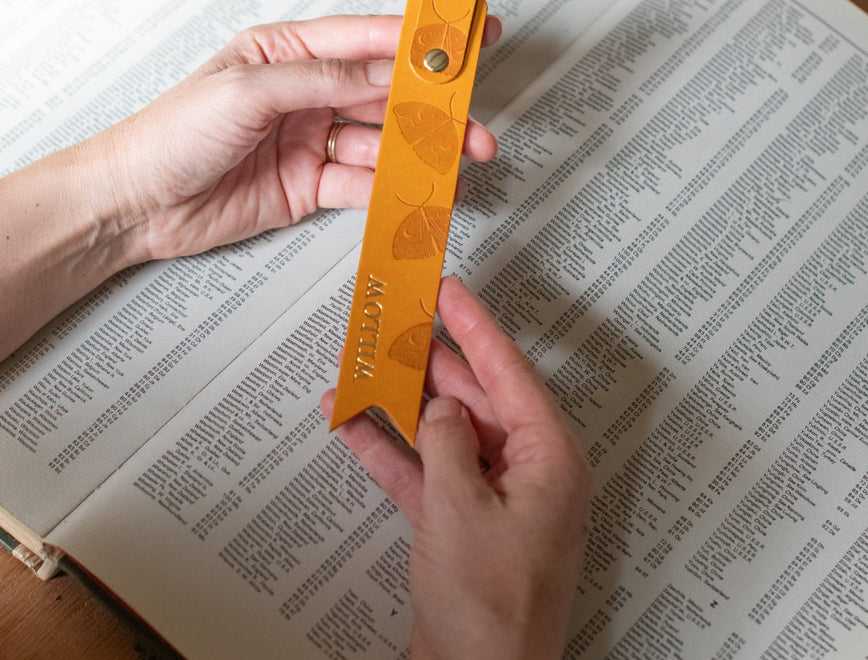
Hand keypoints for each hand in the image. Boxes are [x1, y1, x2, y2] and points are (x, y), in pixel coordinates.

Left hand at [0, 15, 500, 380]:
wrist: (137, 205)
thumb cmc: (172, 133)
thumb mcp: (247, 91)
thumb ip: (321, 80)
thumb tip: (383, 73)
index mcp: (287, 53)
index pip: (366, 40)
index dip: (420, 40)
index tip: (467, 38)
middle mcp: (305, 94)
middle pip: (384, 94)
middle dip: (431, 106)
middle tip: (471, 118)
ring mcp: (311, 141)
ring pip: (381, 142)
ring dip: (419, 151)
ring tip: (457, 159)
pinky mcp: (309, 186)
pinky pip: (361, 185)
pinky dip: (391, 189)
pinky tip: (417, 190)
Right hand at [322, 277, 591, 659]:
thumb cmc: (491, 609)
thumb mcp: (461, 507)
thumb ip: (446, 443)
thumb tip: (439, 409)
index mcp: (549, 459)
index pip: (508, 372)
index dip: (476, 327)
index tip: (450, 292)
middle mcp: (525, 471)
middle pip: (473, 397)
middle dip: (432, 362)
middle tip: (401, 324)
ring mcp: (491, 497)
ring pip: (443, 431)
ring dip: (401, 404)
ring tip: (368, 366)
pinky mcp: (460, 522)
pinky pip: (423, 470)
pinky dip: (389, 449)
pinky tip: (353, 424)